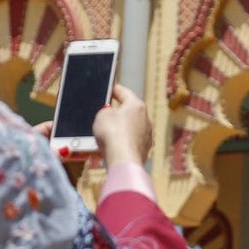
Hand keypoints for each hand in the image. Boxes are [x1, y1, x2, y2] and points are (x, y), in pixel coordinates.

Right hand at [30, 85, 150, 164]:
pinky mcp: (145, 149)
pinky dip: (124, 141)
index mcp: (137, 105)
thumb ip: (105, 112)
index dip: (115, 90)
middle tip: (108, 112)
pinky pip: (132, 141)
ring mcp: (147, 135)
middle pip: (131, 111)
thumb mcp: (101, 116)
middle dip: (120, 111)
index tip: (111, 89)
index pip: (125, 92)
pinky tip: (115, 145)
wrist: (123, 159)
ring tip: (109, 132)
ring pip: (132, 127)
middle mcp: (146, 118)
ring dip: (122, 128)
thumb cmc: (113, 134)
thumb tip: (110, 114)